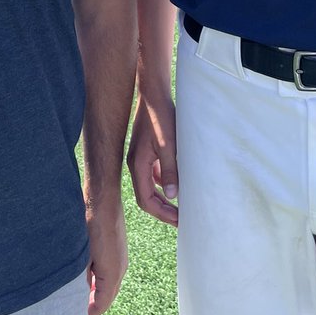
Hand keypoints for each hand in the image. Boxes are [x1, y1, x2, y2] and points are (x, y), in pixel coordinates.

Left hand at [85, 196, 127, 314]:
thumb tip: (76, 293)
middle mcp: (121, 267)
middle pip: (109, 295)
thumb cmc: (90, 224)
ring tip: (79, 292)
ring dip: (97, 290)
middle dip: (94, 303)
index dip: (89, 313)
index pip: (102, 304)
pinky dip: (99, 277)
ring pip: (110, 283)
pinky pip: (111, 270)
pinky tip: (86, 272)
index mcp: (112, 273)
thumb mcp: (80, 256)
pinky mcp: (119, 247)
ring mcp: (122, 257)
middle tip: (77, 309)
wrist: (103, 198)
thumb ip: (80, 278)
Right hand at [127, 94, 178, 226]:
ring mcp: (138, 157)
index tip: (179, 220)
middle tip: (181, 218)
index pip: (146, 200)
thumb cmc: (161, 117)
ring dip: (162, 197)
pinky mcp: (145, 150)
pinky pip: (151, 174)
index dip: (162, 213)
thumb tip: (173, 195)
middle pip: (145, 196)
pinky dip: (161, 182)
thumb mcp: (169, 145)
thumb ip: (170, 170)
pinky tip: (174, 180)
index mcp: (138, 165)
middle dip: (162, 209)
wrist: (153, 94)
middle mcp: (135, 164)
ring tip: (180, 203)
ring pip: (148, 186)